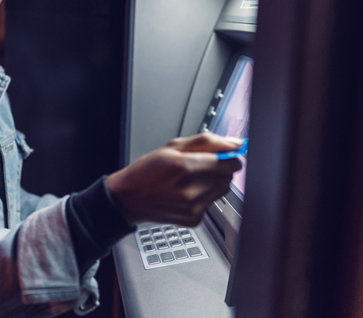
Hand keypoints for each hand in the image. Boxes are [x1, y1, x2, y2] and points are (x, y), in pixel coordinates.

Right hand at [106, 133, 242, 226]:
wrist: (129, 198)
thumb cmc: (147, 171)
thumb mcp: (172, 147)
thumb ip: (207, 142)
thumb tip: (234, 143)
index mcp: (183, 167)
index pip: (227, 163)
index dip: (229, 157)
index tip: (225, 155)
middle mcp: (189, 190)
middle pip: (227, 177)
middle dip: (220, 169)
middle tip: (203, 165)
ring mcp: (192, 208)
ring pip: (222, 190)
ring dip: (214, 182)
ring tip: (193, 179)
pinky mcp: (193, 220)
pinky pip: (211, 203)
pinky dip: (204, 196)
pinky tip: (187, 193)